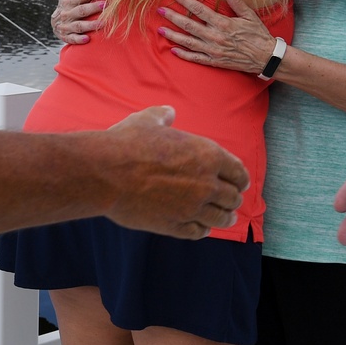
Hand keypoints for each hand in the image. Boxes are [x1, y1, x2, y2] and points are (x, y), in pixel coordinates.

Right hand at [51, 0, 104, 44]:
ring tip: (103, 24)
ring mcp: (66, 26)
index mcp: (67, 1)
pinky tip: (88, 39)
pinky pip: (73, 39)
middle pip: (81, 10)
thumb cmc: (67, 6)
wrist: (55, 24)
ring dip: (90, 25)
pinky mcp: (66, 37)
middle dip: (93, 8)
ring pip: (79, 25)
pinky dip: (79, 39)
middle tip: (106, 5)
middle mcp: (66, 13)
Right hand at [105, 106, 248, 238]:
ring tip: (225, 217)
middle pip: (234, 197)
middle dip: (233, 198)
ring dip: (224, 217)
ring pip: (221, 218)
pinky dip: (203, 230)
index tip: (238, 182)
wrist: (105, 173)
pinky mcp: (175, 226)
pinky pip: (199, 232)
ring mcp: (192, 207)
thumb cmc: (126, 144)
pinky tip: (202, 227)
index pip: (238, 172)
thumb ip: (163, 116)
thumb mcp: (148, 121)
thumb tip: (168, 112)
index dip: (239, 178)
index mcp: (207, 154)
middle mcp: (206, 183)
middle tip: (231, 199)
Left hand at [158, 0, 276, 74]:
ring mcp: (213, 50)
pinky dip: (183, 54)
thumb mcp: (250, 15)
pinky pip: (195, 58)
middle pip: (189, 25)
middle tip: (159, 10)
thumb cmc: (259, 35)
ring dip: (173, 35)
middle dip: (172, 17)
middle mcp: (215, 37)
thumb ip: (236, 1)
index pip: (199, 10)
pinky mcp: (215, 61)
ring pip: (188, 42)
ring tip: (160, 29)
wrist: (266, 58)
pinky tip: (173, 50)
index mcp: (223, 23)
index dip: (185, 1)